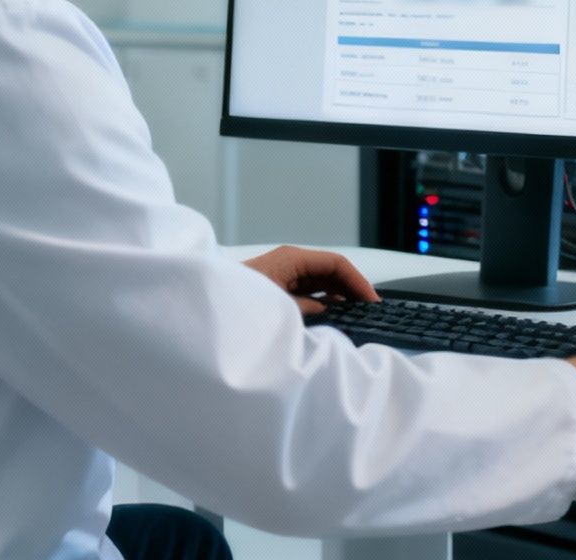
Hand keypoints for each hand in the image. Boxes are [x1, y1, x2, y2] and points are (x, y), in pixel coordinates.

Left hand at [243, 246, 380, 315]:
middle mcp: (289, 262)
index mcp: (292, 259)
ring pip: (320, 281)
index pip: (336, 263)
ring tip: (355, 316)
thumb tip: (333, 311)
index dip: (358, 282)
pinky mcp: (276, 287)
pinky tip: (331, 316)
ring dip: (338, 296)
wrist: (203, 308)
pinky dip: (322, 301)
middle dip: (351, 289)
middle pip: (330, 271)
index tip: (372, 301)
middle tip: (369, 311)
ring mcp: (282, 273)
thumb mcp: (281, 308)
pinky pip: (307, 290)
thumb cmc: (236, 303)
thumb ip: (312, 309)